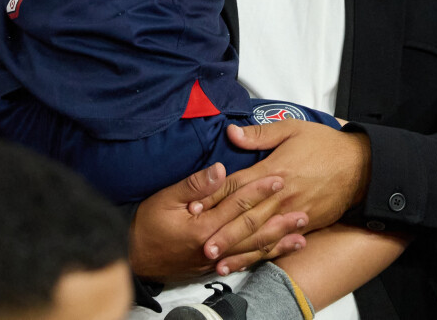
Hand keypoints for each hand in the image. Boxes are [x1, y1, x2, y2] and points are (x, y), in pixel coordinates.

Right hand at [129, 162, 308, 281]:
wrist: (133, 257)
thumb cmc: (146, 225)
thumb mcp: (165, 198)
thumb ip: (195, 185)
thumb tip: (220, 170)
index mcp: (204, 227)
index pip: (238, 204)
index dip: (260, 190)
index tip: (279, 178)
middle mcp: (214, 247)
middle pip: (253, 230)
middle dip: (279, 218)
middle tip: (303, 208)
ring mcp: (216, 261)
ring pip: (253, 250)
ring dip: (279, 241)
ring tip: (301, 233)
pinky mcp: (214, 268)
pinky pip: (245, 263)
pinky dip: (265, 257)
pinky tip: (279, 252)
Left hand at [195, 121, 370, 265]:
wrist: (360, 166)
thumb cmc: (324, 144)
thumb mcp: (292, 129)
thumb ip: (260, 134)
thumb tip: (231, 133)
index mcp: (274, 170)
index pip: (238, 185)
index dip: (214, 196)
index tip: (193, 205)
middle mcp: (281, 195)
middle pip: (246, 216)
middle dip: (222, 231)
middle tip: (200, 244)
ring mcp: (293, 213)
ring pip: (261, 235)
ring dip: (238, 249)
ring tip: (218, 261)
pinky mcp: (305, 224)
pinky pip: (279, 242)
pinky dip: (262, 254)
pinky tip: (248, 262)